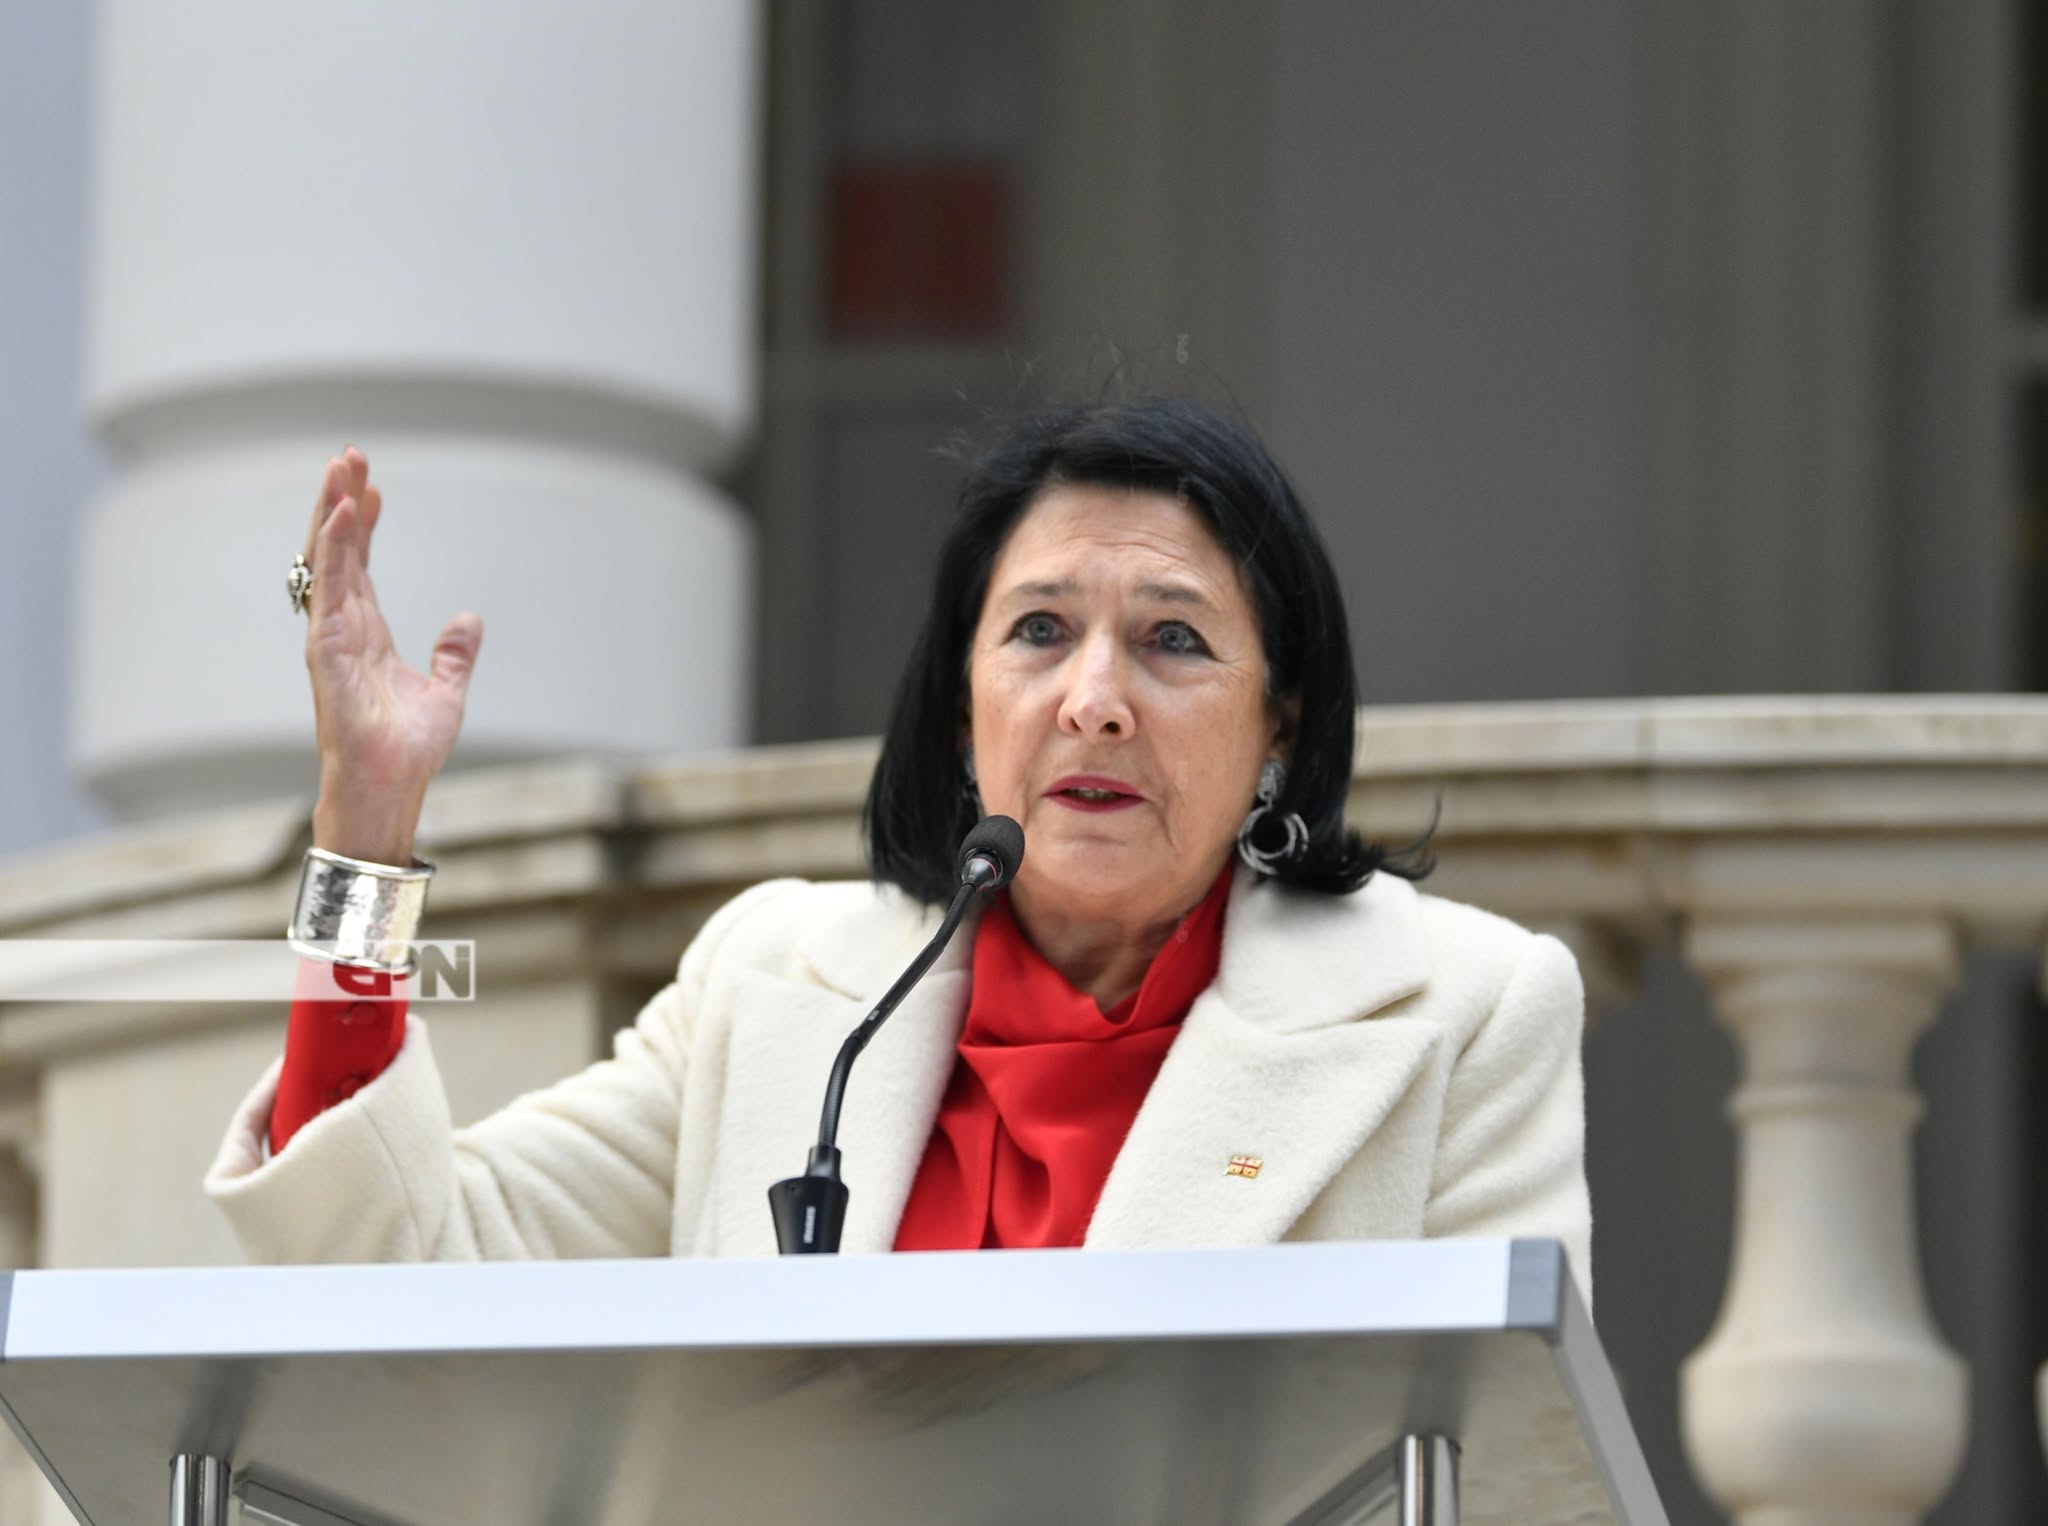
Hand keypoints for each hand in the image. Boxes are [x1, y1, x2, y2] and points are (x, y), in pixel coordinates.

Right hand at [302, 448, 482, 863]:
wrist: (391, 785)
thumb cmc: (408, 750)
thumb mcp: (447, 693)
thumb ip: (455, 655)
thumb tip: (468, 620)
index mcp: (368, 635)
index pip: (362, 567)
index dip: (366, 527)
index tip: (374, 488)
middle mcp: (344, 628)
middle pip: (339, 551)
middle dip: (343, 502)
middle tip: (349, 456)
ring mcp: (331, 635)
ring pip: (328, 558)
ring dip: (334, 510)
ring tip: (341, 465)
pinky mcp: (327, 647)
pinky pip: (328, 586)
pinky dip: (336, 548)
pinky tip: (345, 512)